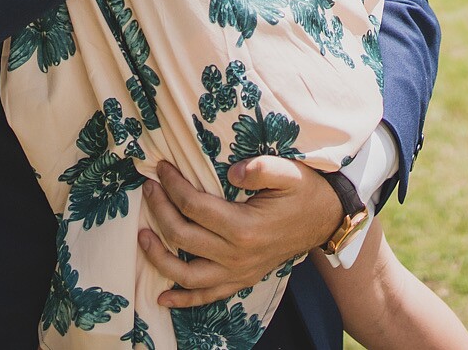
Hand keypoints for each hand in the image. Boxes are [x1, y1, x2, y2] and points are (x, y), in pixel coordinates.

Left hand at [137, 158, 342, 307]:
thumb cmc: (305, 192)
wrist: (325, 221)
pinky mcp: (240, 281)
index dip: (172, 185)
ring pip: (186, 274)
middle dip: (159, 210)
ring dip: (159, 257)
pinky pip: (207, 297)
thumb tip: (234, 171)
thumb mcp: (290, 173)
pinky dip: (182, 300)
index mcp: (244, 227)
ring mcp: (238, 273)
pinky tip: (161, 297)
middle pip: (183, 235)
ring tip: (142, 236)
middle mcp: (237, 255)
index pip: (193, 206)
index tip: (161, 168)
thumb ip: (263, 169)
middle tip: (148, 189)